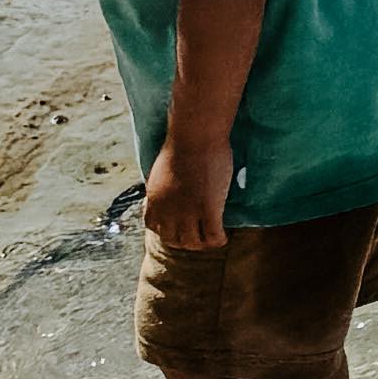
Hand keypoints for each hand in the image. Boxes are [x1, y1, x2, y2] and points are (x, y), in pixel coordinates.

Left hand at [146, 130, 232, 250]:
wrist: (196, 135)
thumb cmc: (184, 144)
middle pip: (174, 241)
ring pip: (194, 243)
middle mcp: (168, 210)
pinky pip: (213, 237)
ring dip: (203, 243)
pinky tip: (223, 235)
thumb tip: (172, 191)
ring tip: (212, 236)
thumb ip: (164, 188)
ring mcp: (188, 211)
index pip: (154, 229)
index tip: (181, 225)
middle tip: (199, 233)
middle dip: (186, 240)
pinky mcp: (208, 209)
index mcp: (154, 200)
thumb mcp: (162, 171)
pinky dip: (219, 240)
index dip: (169, 229)